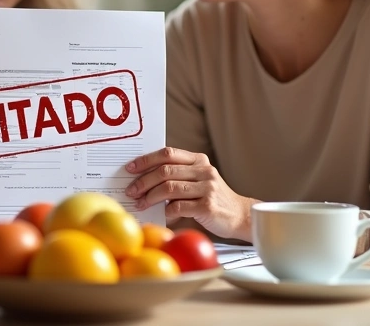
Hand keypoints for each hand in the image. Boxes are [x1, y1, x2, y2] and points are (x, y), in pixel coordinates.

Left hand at [124, 147, 256, 240]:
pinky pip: (179, 207)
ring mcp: (207, 188)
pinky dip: (166, 211)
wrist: (240, 215)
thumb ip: (177, 176)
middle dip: (144, 181)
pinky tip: (161, 214)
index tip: (130, 168)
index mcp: (199, 160)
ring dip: (150, 196)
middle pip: (165, 171)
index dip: (146, 160)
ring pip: (169, 188)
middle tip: (131, 190)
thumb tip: (142, 179)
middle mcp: (204, 170)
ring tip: (141, 203)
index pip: (168, 154)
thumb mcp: (197, 181)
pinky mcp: (208, 206)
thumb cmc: (212, 199)